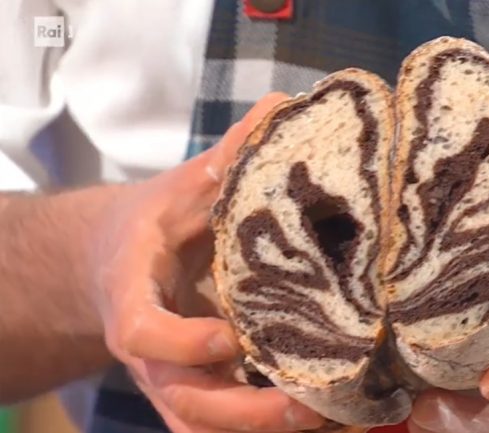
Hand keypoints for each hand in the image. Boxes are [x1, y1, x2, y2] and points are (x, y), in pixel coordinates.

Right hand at [88, 93, 325, 432]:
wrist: (121, 263)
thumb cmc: (155, 226)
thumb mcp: (183, 188)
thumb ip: (226, 156)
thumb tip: (283, 106)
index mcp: (135, 296)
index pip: (143, 333)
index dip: (182, 343)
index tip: (230, 337)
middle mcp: (151, 351)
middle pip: (183, 400)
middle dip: (243, 412)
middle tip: (307, 406)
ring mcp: (172, 376)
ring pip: (205, 424)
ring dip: (263, 429)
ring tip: (330, 419)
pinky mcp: (196, 388)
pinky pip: (222, 425)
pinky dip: (264, 429)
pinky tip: (324, 417)